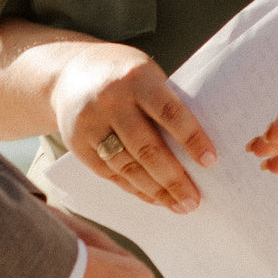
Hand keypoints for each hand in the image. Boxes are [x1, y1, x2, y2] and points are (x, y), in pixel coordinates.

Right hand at [46, 42, 212, 213]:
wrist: (67, 73)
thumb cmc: (123, 75)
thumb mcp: (145, 75)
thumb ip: (164, 104)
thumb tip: (196, 149)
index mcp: (136, 78)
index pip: (169, 112)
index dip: (191, 138)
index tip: (210, 162)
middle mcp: (111, 100)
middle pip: (146, 147)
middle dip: (173, 178)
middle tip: (194, 200)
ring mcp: (91, 124)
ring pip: (127, 166)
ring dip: (156, 190)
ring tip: (180, 205)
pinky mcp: (77, 144)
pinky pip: (110, 173)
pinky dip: (135, 188)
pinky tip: (155, 197)